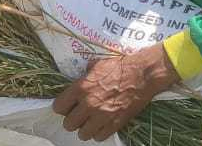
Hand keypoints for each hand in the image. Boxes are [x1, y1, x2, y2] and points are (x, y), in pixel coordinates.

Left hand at [52, 43, 180, 141]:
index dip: (62, 107)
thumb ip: (85, 74)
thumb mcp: (97, 64)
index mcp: (81, 87)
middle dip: (73, 119)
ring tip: (91, 121)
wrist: (142, 74)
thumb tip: (80, 77)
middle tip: (80, 114)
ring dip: (85, 128)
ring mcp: (101, 116)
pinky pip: (99, 137)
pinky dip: (99, 132)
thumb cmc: (120, 66)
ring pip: (82, 134)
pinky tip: (103, 124)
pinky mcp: (114, 124)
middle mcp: (88, 104)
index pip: (59, 107)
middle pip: (69, 124)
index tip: (67, 106)